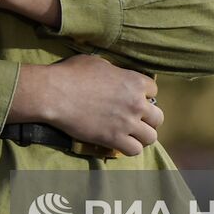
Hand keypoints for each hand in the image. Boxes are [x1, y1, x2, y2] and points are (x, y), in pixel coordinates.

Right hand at [17, 56, 162, 156]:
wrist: (55, 93)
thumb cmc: (72, 74)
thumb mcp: (98, 63)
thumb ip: (114, 72)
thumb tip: (115, 77)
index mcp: (134, 81)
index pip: (154, 91)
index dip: (144, 95)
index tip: (134, 98)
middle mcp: (136, 103)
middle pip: (158, 117)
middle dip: (148, 118)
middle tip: (135, 119)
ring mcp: (127, 123)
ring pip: (151, 137)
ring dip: (142, 136)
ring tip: (131, 135)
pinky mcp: (114, 139)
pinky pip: (135, 150)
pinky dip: (130, 148)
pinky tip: (121, 143)